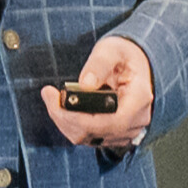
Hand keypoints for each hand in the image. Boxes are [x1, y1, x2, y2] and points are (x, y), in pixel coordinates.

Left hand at [46, 34, 156, 149]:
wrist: (135, 66)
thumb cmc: (124, 56)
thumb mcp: (112, 49)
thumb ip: (99, 63)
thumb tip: (85, 84)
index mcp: (140, 98)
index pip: (112, 122)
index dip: (80, 118)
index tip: (56, 99)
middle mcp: (137, 120)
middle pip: (95, 132)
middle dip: (65, 117)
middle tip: (48, 94)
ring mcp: (127, 131)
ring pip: (88, 138)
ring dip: (65, 121)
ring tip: (53, 98)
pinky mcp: (115, 135)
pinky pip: (88, 138)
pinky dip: (71, 125)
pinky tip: (63, 107)